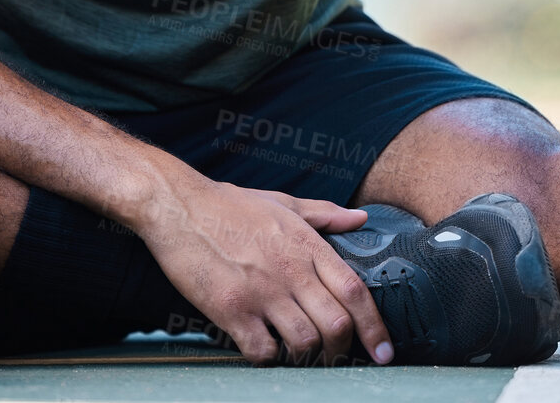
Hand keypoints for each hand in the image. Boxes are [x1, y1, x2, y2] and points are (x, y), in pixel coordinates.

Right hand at [132, 174, 393, 366]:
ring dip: (305, 355)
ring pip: (304, 342)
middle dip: (341, 349)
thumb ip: (324, 214)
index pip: (355, 291)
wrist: (177, 206)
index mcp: (306, 245)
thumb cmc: (229, 205)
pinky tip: (262, 346)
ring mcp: (261, 291)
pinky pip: (262, 350)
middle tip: (334, 356)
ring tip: (295, 350)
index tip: (382, 351)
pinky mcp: (231, 309)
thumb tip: (361, 218)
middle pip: (336, 324)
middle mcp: (290, 270)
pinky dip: (268, 357)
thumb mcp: (283, 202)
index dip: (374, 327)